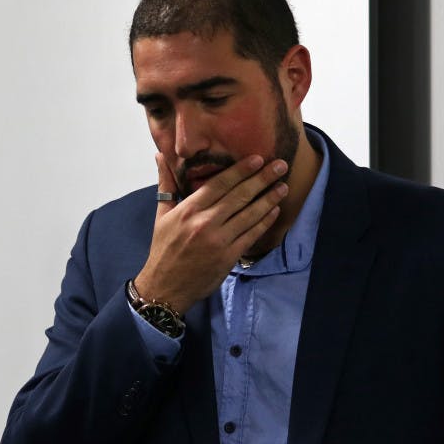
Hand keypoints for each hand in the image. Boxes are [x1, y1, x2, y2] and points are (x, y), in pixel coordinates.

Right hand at [134, 153, 288, 312]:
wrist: (165, 287)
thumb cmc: (163, 250)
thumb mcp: (161, 215)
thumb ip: (166, 183)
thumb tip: (160, 155)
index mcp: (188, 210)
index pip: (219, 183)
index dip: (241, 170)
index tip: (258, 158)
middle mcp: (204, 223)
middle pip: (239, 196)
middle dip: (262, 179)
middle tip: (280, 165)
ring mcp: (218, 241)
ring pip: (249, 214)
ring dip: (269, 199)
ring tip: (283, 187)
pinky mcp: (228, 257)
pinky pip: (251, 235)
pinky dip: (265, 222)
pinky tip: (275, 211)